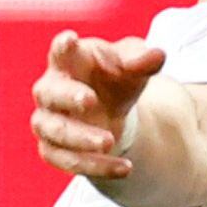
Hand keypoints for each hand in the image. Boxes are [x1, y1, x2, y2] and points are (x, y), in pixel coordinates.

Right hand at [34, 31, 163, 184]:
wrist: (113, 108)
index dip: (63, 46)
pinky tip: (125, 168)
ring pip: (54, 132)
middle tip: (90, 100)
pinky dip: (96, 166)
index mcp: (69, 62)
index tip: (69, 38)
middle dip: (68, 97)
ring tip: (110, 142)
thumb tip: (158, 56)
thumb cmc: (117, 76)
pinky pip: (68, 161)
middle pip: (48, 93)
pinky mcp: (55, 149)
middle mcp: (51, 90)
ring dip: (81, 138)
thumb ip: (143, 59)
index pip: (61, 52)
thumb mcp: (134, 65)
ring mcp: (49, 121)